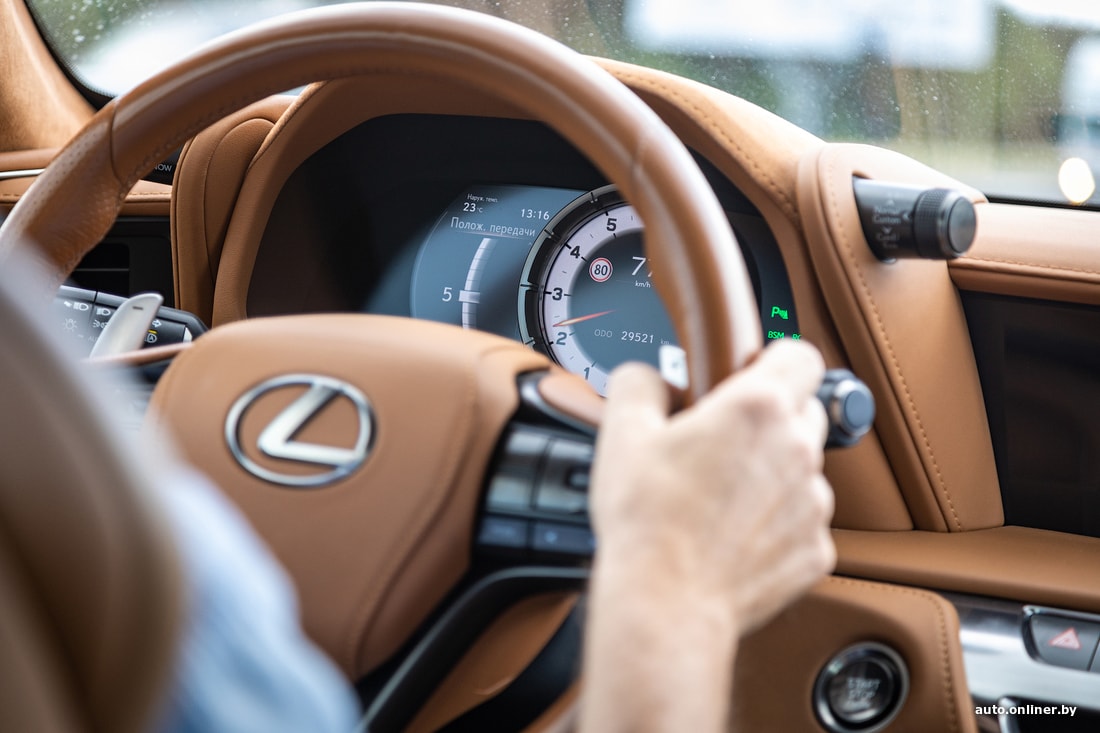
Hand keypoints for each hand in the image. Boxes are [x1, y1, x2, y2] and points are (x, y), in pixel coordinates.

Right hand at [591, 338, 834, 637]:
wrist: (665, 602)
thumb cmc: (646, 520)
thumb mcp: (622, 430)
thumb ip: (639, 382)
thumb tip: (647, 377)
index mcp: (757, 407)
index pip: (801, 354)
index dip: (776, 358)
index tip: (753, 372)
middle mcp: (797, 449)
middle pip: (806, 410)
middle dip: (772, 417)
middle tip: (724, 437)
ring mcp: (813, 503)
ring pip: (804, 469)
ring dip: (773, 473)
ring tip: (721, 495)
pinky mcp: (814, 550)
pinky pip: (802, 522)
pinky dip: (775, 525)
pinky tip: (732, 535)